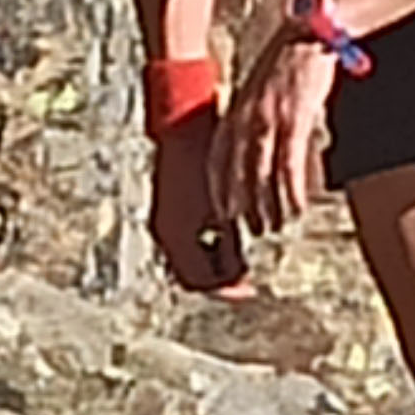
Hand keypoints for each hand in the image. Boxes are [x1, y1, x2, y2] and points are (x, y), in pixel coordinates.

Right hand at [148, 118, 252, 295]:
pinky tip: (231, 231)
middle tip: (249, 274)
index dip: (227, 288)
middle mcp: (166, 232)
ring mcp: (165, 220)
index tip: (249, 287)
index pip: (200, 282)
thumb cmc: (208, 161)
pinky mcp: (168, 208)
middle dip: (222, 276)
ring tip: (244, 252)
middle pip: (193, 274)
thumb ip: (236, 241)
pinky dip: (209, 241)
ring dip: (216, 259)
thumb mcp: (228, 207)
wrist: (184, 125)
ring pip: (191, 256)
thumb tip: (247, 267)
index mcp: (178, 236)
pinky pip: (188, 238)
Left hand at [220, 35, 336, 233]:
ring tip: (273, 227)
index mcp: (235, 112)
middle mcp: (244, 118)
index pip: (218, 159)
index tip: (222, 212)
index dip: (219, 188)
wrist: (307, 32)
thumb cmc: (289, 63)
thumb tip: (262, 145)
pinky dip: (290, 190)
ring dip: (267, 205)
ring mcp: (267, 119)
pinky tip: (295, 207)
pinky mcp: (293, 118)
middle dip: (241, 205)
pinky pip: (288, 163)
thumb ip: (256, 118)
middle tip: (249, 230)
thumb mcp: (262, 92)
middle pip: (237, 173)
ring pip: (261, 174)